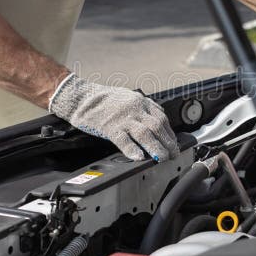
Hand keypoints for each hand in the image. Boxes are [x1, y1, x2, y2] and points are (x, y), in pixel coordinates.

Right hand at [49, 74, 178, 160]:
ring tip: (162, 158)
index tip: (173, 143)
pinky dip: (133, 149)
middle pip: (157, 126)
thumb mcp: (129, 97)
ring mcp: (123, 118)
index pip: (162, 118)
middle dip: (168, 142)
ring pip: (145, 133)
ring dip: (156, 147)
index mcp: (140, 101)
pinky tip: (139, 157)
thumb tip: (158, 116)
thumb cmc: (104, 99)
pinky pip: (124, 140)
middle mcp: (135, 109)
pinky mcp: (110, 127)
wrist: (82, 98)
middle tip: (173, 154)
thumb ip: (144, 107)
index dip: (169, 133)